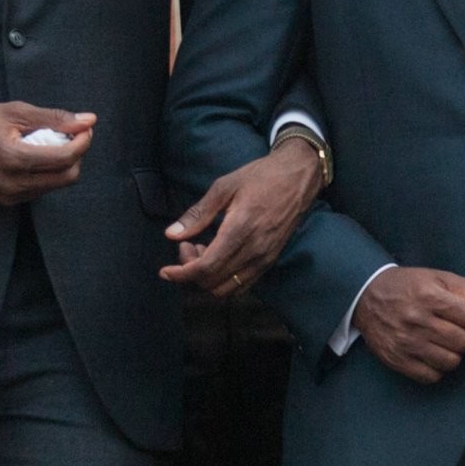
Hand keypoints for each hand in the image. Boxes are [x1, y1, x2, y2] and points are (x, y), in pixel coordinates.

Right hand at [0, 101, 93, 206]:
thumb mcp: (14, 112)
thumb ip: (53, 117)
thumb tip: (88, 120)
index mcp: (14, 159)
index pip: (66, 159)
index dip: (82, 142)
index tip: (84, 128)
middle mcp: (13, 184)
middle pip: (67, 177)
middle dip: (75, 155)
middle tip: (68, 135)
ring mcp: (9, 196)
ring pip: (56, 185)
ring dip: (61, 164)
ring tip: (45, 143)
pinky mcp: (7, 201)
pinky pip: (40, 189)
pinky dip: (45, 172)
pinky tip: (32, 156)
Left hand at [160, 131, 324, 297]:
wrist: (299, 176)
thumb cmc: (261, 176)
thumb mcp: (224, 187)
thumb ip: (198, 214)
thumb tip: (172, 234)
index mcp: (240, 229)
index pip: (206, 267)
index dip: (181, 274)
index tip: (165, 271)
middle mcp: (254, 250)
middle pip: (213, 282)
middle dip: (191, 272)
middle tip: (187, 246)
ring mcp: (265, 258)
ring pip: (228, 289)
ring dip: (208, 278)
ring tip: (203, 252)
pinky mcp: (271, 260)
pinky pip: (243, 284)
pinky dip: (224, 279)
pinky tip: (220, 257)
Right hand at [351, 266, 464, 382]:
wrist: (366, 296)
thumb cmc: (408, 286)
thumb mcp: (439, 278)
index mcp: (430, 296)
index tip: (461, 313)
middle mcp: (417, 320)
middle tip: (452, 327)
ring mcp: (406, 343)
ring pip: (452, 362)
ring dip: (452, 353)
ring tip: (441, 341)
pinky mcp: (398, 360)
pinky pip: (432, 376)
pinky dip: (436, 368)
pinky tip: (430, 353)